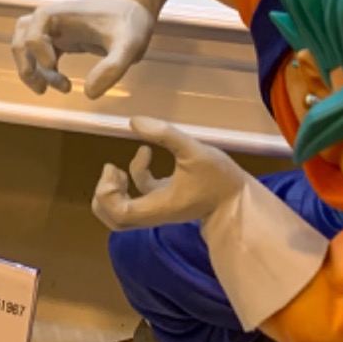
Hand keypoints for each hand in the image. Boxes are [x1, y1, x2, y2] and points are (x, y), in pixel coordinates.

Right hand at [12, 0, 156, 97]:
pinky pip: (38, 55)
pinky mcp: (60, 40)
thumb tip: (89, 93)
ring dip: (30, 69)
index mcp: (60, 15)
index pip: (32, 32)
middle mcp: (51, 21)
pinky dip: (42, 71)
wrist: (133, 11)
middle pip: (20, 38)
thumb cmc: (130, 23)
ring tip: (46, 89)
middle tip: (42, 88)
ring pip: (24, 47)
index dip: (38, 53)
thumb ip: (112, 68)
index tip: (55, 68)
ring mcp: (54, 30)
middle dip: (26, 65)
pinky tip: (62, 84)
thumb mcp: (129, 45)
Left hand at [91, 118, 251, 231]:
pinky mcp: (163, 200)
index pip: (118, 214)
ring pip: (120, 212)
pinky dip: (133, 177)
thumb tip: (134, 122)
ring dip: (112, 190)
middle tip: (112, 170)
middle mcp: (152, 212)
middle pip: (113, 219)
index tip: (116, 169)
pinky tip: (144, 154)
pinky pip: (137, 195)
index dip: (107, 194)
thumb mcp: (195, 151)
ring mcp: (157, 207)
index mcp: (156, 206)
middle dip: (103, 195)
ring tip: (118, 168)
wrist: (239, 201)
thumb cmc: (219, 180)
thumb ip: (166, 135)